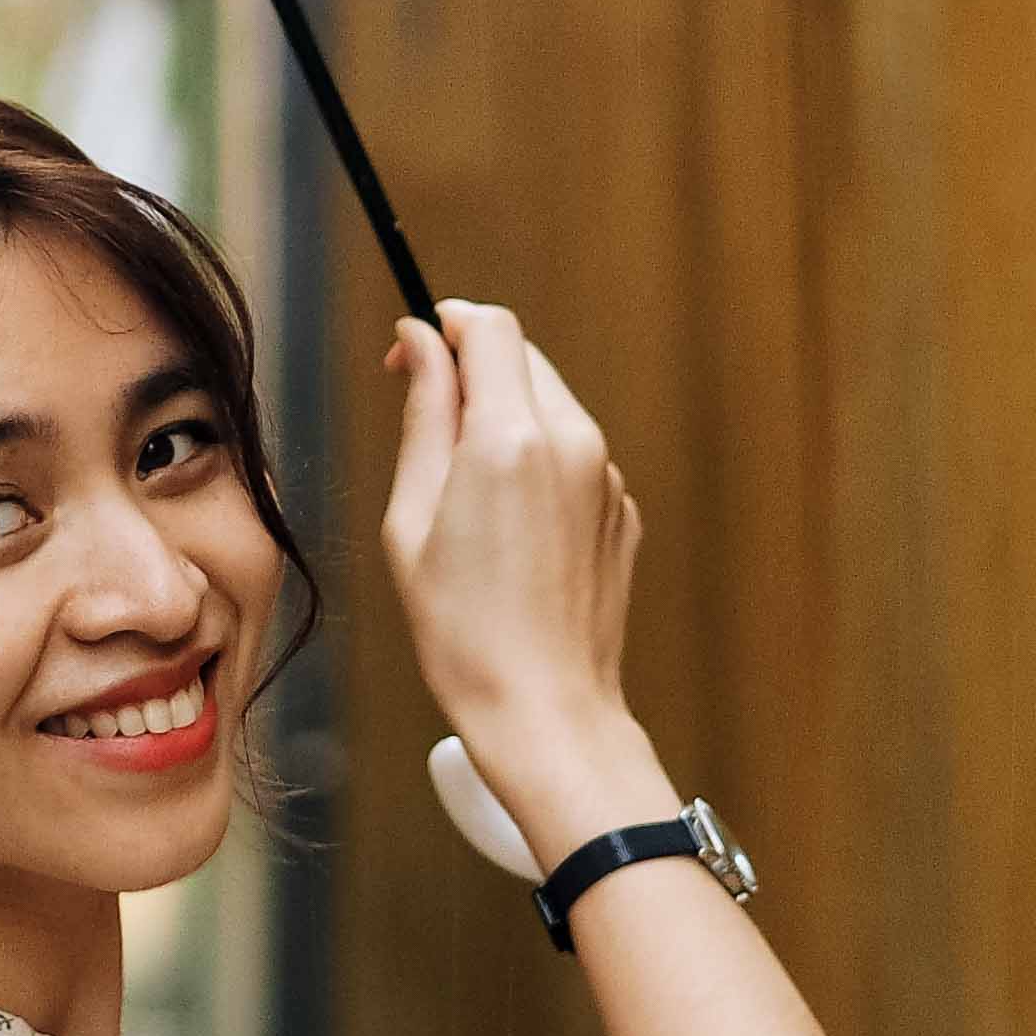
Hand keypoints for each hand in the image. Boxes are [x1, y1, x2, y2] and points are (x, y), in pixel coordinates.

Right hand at [379, 302, 669, 856]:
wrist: (546, 709)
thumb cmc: (463, 630)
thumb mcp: (411, 519)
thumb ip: (422, 417)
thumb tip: (418, 343)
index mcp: (510, 436)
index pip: (491, 327)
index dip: (447, 325)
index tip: (413, 353)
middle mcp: (572, 442)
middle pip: (523, 359)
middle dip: (474, 373)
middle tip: (428, 428)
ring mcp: (607, 477)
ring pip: (551, 408)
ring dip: (507, 422)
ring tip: (468, 501)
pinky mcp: (624, 512)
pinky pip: (575, 459)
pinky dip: (540, 468)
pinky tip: (511, 535)